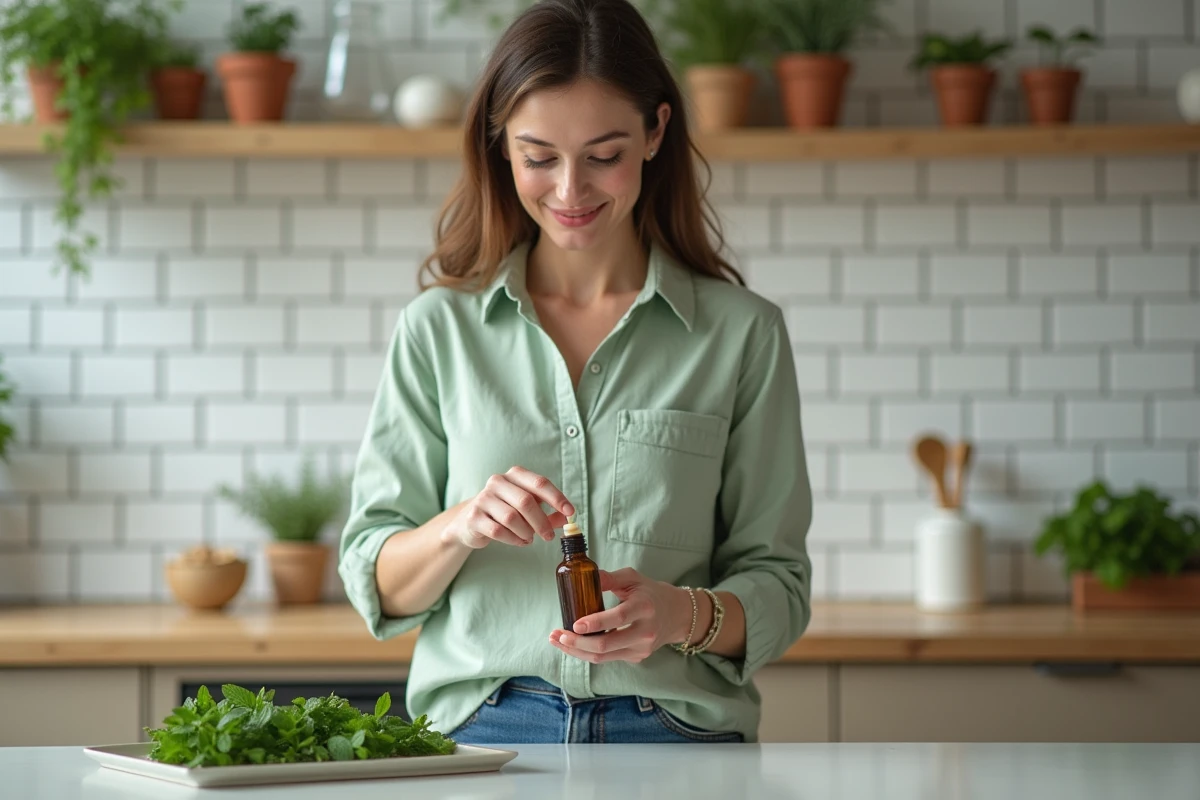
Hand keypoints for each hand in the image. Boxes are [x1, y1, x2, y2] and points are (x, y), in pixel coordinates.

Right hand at [441, 466, 573, 549]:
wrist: (470, 521)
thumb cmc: (505, 511)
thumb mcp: (529, 509)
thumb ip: (549, 513)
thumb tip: (568, 519)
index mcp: (514, 474)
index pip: (540, 483)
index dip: (557, 498)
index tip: (570, 513)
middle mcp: (497, 482)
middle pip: (526, 501)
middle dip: (541, 522)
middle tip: (549, 536)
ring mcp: (483, 498)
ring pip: (512, 518)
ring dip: (526, 532)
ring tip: (529, 538)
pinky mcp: (474, 517)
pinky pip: (498, 531)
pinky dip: (513, 539)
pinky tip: (519, 541)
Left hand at [549, 567, 696, 663]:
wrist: (676, 614)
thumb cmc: (649, 592)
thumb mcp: (632, 578)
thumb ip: (609, 578)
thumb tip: (582, 576)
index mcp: (645, 607)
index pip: (618, 618)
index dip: (595, 623)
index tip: (575, 623)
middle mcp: (645, 631)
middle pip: (606, 644)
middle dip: (577, 643)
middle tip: (557, 634)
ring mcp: (641, 648)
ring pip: (603, 656)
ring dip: (576, 651)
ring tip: (558, 640)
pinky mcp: (636, 657)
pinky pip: (606, 658)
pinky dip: (586, 652)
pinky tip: (573, 644)